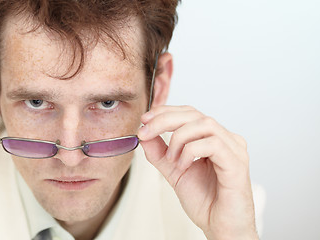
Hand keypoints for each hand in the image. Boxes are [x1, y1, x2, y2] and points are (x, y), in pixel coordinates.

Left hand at [138, 105, 257, 239]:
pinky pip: (213, 144)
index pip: (189, 113)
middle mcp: (226, 139)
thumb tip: (144, 134)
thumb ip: (159, 153)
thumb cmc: (205, 201)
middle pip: (194, 114)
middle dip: (164, 120)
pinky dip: (191, 151)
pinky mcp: (237, 163)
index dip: (165, 112)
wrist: (221, 227)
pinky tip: (183, 166)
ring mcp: (234, 149)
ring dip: (179, 137)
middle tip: (146, 132)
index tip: (145, 119)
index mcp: (212, 138)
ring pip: (204, 124)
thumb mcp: (173, 171)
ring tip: (171, 158)